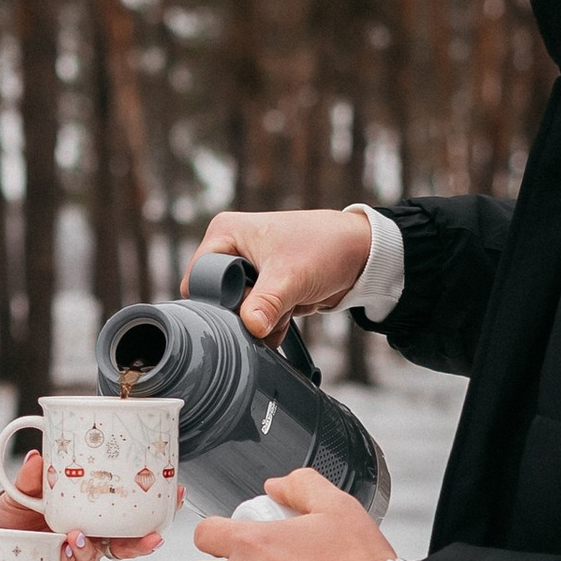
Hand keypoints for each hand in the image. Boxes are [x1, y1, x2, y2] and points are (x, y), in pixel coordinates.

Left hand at [0, 448, 165, 560]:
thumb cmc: (11, 515)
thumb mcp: (21, 491)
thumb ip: (30, 477)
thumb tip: (37, 457)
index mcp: (90, 512)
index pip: (129, 511)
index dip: (155, 506)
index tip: (176, 493)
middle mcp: (89, 536)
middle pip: (126, 543)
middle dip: (144, 541)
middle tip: (154, 536)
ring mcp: (75, 556)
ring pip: (98, 558)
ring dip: (95, 549)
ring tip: (80, 536)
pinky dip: (70, 557)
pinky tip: (65, 545)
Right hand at [189, 207, 373, 341]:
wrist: (361, 254)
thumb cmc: (326, 248)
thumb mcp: (291, 277)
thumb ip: (266, 303)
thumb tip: (250, 327)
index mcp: (225, 233)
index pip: (199, 278)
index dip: (219, 299)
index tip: (245, 307)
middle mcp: (231, 248)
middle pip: (219, 300)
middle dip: (246, 313)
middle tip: (272, 308)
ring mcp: (247, 270)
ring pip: (239, 313)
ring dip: (264, 320)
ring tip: (287, 306)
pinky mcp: (264, 287)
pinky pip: (257, 317)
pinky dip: (273, 323)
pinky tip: (291, 312)